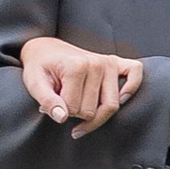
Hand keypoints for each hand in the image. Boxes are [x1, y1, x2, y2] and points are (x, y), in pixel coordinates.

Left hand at [21, 36, 146, 134]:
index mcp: (76, 66)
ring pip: (112, 105)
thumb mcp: (34, 84)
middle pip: (94, 111)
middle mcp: (97, 63)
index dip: (62, 112)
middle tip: (65, 104)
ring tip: (81, 108)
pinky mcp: (116, 62)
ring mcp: (108, 62)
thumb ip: (47, 101)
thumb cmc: (40, 68)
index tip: (53, 103)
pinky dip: (131, 88)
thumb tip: (62, 117)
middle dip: (78, 114)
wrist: (46, 50)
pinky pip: (135, 74)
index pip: (75, 109)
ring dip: (96, 112)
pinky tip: (119, 98)